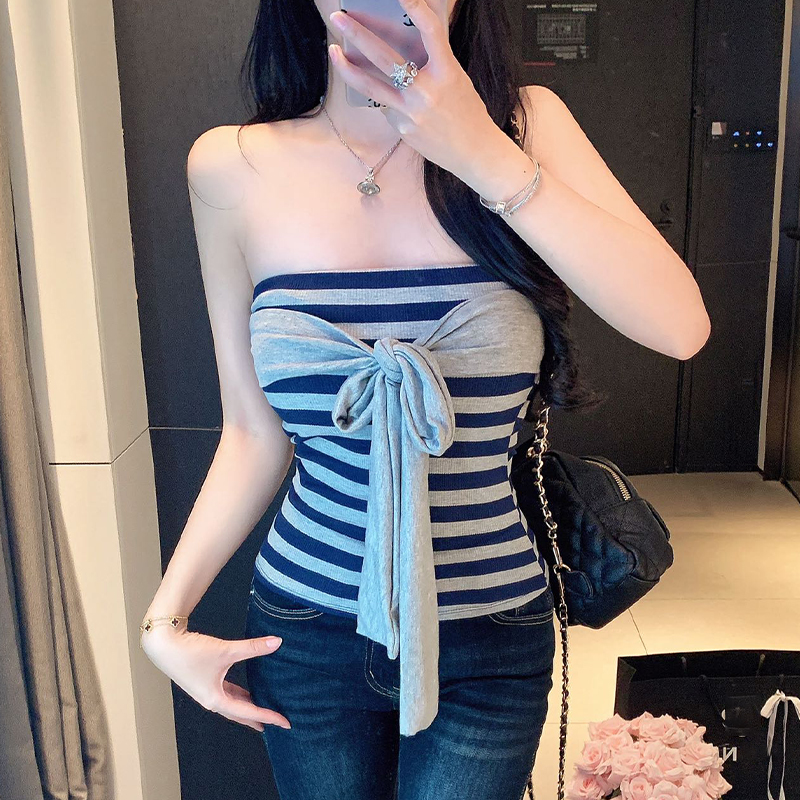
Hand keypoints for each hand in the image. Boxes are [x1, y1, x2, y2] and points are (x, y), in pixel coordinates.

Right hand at [141, 625, 290, 731]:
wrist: (163, 644)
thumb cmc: (191, 652)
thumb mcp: (225, 650)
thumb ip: (253, 647)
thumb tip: (277, 642)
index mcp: (216, 700)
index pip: (249, 712)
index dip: (269, 716)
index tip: (285, 722)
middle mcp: (211, 700)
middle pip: (240, 714)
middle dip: (258, 719)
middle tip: (277, 723)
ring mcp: (206, 692)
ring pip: (233, 705)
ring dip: (248, 708)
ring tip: (264, 710)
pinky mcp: (204, 682)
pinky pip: (227, 694)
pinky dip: (239, 696)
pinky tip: (247, 692)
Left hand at [327, 0, 497, 178]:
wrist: (473, 153)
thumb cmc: (467, 112)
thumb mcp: (457, 78)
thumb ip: (436, 57)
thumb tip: (416, 32)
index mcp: (448, 72)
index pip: (431, 31)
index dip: (416, 8)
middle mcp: (427, 91)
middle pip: (384, 58)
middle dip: (357, 35)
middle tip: (337, 18)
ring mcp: (411, 112)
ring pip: (370, 86)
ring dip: (347, 67)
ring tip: (334, 52)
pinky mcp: (402, 128)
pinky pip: (387, 106)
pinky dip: (386, 98)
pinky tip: (395, 100)